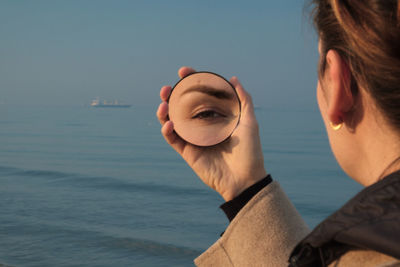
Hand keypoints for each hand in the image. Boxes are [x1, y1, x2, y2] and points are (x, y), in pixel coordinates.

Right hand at [157, 67, 266, 200]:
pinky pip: (173, 139)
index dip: (190, 82)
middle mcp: (202, 125)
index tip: (184, 71)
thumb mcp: (249, 122)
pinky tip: (169, 123)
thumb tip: (233, 78)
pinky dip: (168, 131)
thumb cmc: (250, 151)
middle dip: (172, 95)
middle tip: (167, 88)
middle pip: (182, 107)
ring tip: (164, 103)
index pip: (199, 95)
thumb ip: (244, 100)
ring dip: (165, 111)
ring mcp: (194, 138)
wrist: (245, 179)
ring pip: (173, 121)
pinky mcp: (188, 152)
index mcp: (215, 116)